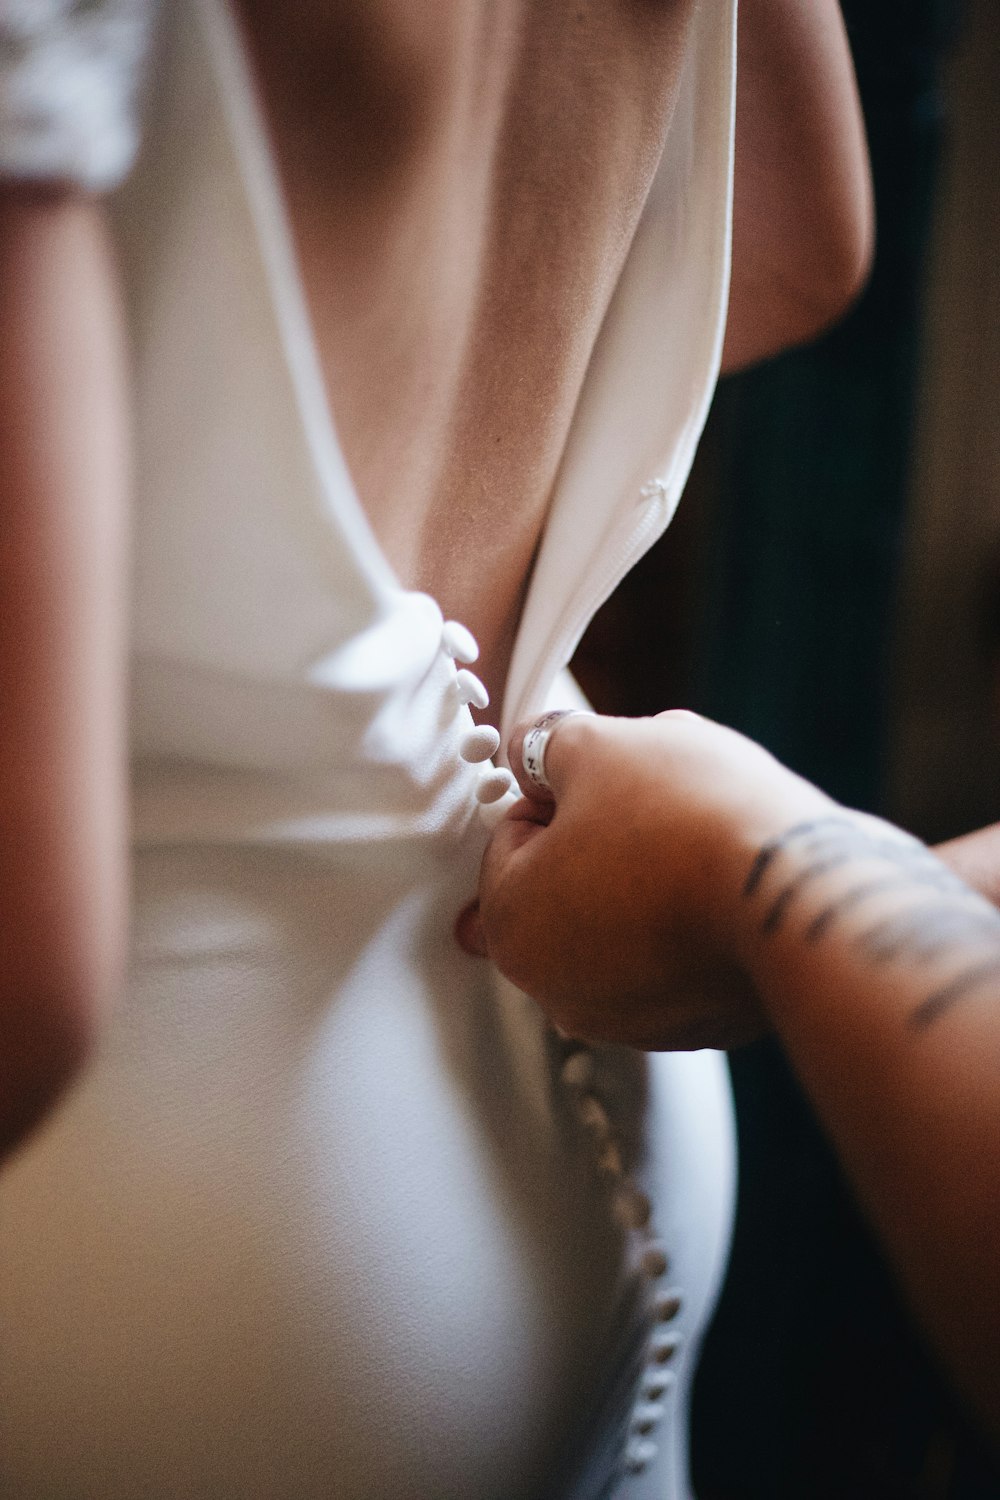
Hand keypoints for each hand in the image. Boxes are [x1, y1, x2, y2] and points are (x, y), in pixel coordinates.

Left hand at [459, 710, 835, 1048]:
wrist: (803, 889)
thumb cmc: (689, 819)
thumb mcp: (595, 747)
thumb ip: (543, 745)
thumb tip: (533, 749)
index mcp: (512, 928)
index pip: (513, 833)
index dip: (560, 789)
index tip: (611, 779)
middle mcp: (558, 993)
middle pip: (568, 881)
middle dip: (605, 834)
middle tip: (659, 801)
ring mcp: (631, 1020)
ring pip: (625, 916)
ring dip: (650, 874)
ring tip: (701, 837)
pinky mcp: (698, 1027)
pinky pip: (679, 955)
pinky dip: (693, 920)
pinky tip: (726, 883)